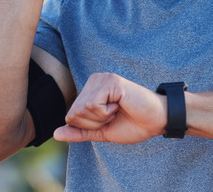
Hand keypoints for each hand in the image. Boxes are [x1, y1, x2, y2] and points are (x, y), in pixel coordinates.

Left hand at [53, 73, 167, 143]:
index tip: (109, 120)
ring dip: (101, 118)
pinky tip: (120, 104)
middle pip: (73, 113)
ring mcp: (102, 79)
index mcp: (90, 90)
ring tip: (118, 109)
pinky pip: (92, 105)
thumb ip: (79, 132)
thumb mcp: (101, 132)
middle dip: (94, 123)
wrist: (157, 121)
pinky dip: (106, 113)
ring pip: (81, 110)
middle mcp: (93, 80)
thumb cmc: (133, 124)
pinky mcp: (110, 81)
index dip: (89, 126)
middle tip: (114, 115)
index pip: (70, 116)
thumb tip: (55, 134)